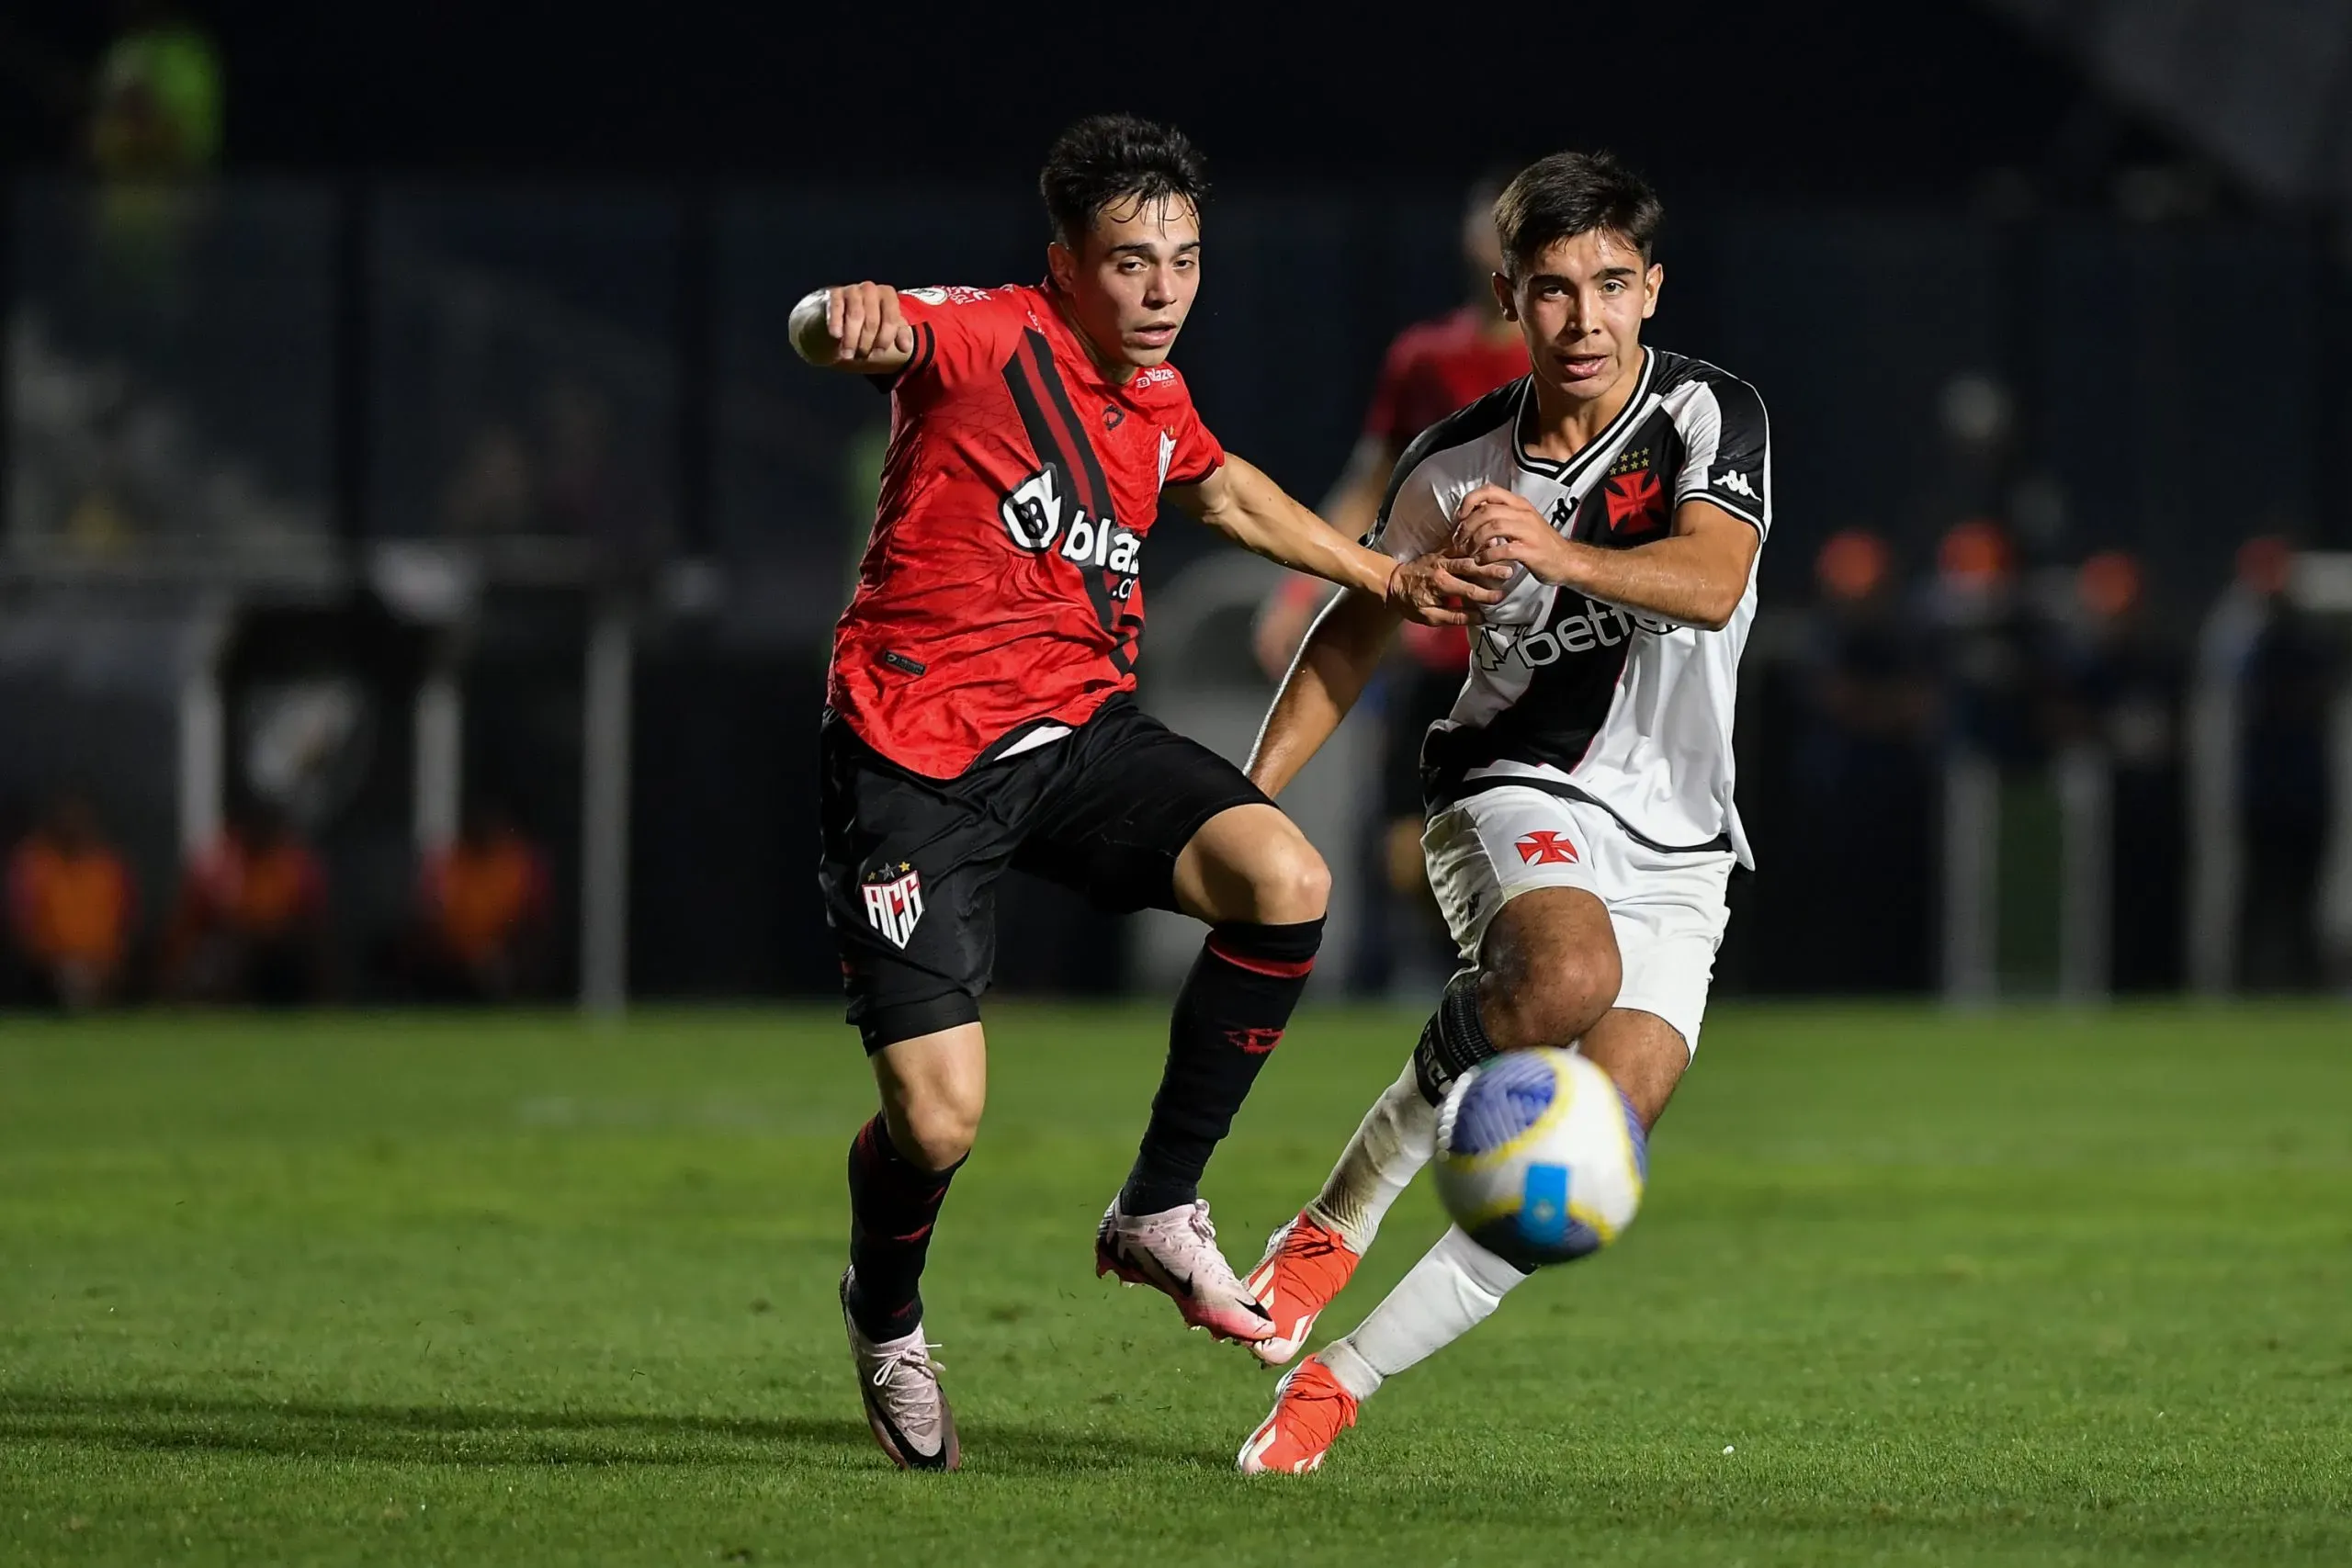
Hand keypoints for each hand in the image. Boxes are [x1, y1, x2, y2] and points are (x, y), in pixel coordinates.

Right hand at [824, 282, 913, 364]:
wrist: (844, 310)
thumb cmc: (870, 319)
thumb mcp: (887, 325)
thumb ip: (899, 334)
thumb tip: (906, 348)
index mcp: (888, 295)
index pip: (891, 319)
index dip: (885, 339)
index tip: (879, 353)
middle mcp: (871, 289)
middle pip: (872, 321)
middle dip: (867, 343)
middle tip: (862, 357)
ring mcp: (852, 289)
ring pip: (855, 316)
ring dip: (851, 339)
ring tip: (848, 355)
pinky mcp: (835, 293)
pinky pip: (837, 308)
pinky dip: (836, 323)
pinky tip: (836, 336)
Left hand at [1385, 548, 1511, 625]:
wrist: (1392, 582)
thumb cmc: (1410, 602)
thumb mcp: (1429, 617)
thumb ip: (1454, 617)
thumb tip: (1479, 618)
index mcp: (1440, 585)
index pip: (1467, 590)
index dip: (1485, 595)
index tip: (1501, 597)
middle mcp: (1443, 567)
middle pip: (1471, 566)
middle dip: (1490, 569)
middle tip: (1510, 570)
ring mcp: (1442, 556)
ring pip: (1468, 552)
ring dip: (1486, 552)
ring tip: (1504, 551)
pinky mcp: (1442, 550)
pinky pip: (1460, 544)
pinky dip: (1475, 542)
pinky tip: (1489, 539)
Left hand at [1455, 485, 1576, 585]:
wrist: (1567, 560)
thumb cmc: (1540, 543)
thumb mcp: (1521, 522)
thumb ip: (1501, 515)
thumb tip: (1473, 514)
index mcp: (1519, 504)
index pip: (1489, 490)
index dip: (1469, 501)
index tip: (1459, 517)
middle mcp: (1524, 513)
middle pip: (1487, 510)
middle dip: (1467, 526)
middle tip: (1459, 540)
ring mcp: (1528, 531)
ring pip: (1494, 526)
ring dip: (1475, 540)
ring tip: (1468, 551)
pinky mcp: (1530, 550)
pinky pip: (1503, 549)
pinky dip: (1487, 555)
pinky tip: (1481, 561)